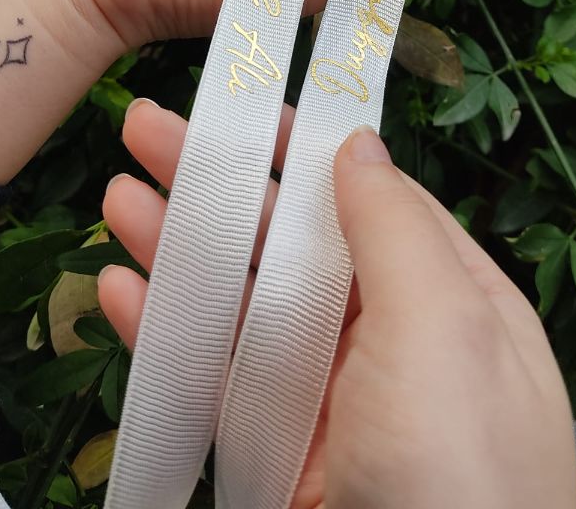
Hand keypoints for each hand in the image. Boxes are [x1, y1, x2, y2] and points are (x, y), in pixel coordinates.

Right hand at [100, 100, 575, 508]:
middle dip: (222, 182)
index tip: (246, 103)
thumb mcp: (447, 331)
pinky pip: (212, 377)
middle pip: (290, 240)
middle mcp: (386, 342)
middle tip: (145, 129)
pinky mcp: (272, 456)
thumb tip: (359, 144)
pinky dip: (164, 330)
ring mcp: (324, 401)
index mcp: (448, 301)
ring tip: (116, 194)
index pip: (366, 198)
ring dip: (179, 245)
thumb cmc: (459, 475)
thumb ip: (398, 230)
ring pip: (241, 302)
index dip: (303, 147)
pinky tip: (119, 290)